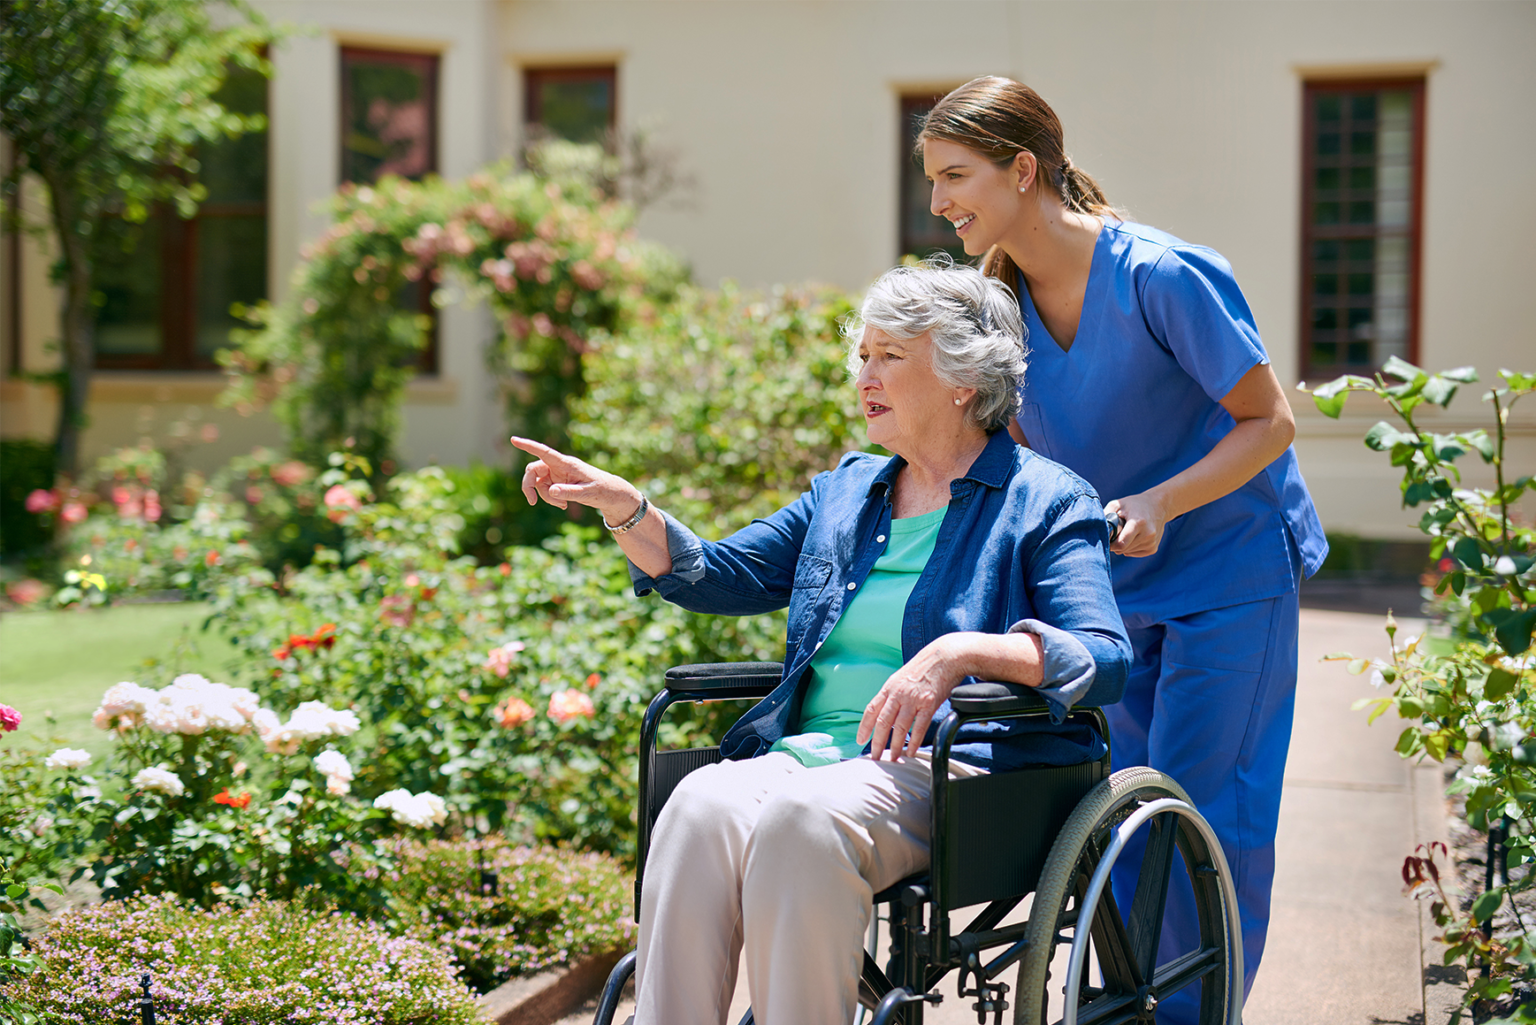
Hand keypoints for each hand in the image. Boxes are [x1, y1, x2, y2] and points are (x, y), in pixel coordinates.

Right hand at [511, 436, 640, 523]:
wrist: (611, 494)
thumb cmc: (602, 490)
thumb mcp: (587, 493)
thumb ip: (569, 492)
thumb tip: (551, 491)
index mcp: (567, 463)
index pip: (544, 452)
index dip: (528, 446)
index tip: (514, 440)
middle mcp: (559, 465)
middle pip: (533, 470)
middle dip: (529, 486)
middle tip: (532, 502)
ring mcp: (557, 473)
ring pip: (539, 483)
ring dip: (545, 497)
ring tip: (562, 506)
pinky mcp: (558, 481)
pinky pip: (545, 489)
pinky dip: (550, 499)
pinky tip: (564, 505)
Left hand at [857, 638, 959, 761]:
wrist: (944, 657)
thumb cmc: (923, 668)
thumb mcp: (900, 678)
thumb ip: (892, 695)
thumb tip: (885, 713)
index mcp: (889, 688)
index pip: (871, 710)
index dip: (864, 727)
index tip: (860, 740)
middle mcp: (898, 694)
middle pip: (882, 722)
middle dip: (877, 743)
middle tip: (875, 758)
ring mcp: (913, 699)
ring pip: (899, 728)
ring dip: (895, 746)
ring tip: (893, 759)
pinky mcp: (929, 704)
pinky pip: (919, 727)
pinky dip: (914, 742)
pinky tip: (911, 751)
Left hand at [1105, 492, 1167, 557]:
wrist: (1158, 506)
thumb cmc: (1134, 504)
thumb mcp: (1118, 504)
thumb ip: (1105, 515)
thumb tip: (1096, 530)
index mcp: (1138, 523)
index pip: (1121, 544)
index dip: (1110, 544)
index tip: (1107, 538)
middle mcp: (1147, 534)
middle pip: (1123, 548)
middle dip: (1115, 543)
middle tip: (1117, 531)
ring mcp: (1151, 542)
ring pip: (1128, 551)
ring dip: (1123, 545)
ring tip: (1127, 531)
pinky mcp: (1153, 548)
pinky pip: (1134, 553)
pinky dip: (1130, 547)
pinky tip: (1133, 536)